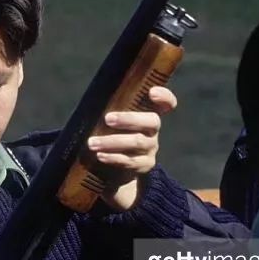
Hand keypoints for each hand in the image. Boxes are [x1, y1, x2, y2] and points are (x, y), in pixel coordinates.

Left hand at [88, 86, 177, 210]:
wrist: (118, 167)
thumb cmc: (113, 133)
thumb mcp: (115, 120)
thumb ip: (112, 108)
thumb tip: (93, 98)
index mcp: (149, 113)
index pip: (166, 103)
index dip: (164, 97)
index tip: (151, 92)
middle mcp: (153, 130)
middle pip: (152, 121)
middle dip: (129, 119)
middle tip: (107, 119)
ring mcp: (151, 148)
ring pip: (138, 142)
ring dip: (112, 141)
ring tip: (92, 143)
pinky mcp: (144, 164)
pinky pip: (130, 161)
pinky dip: (113, 158)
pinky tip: (100, 155)